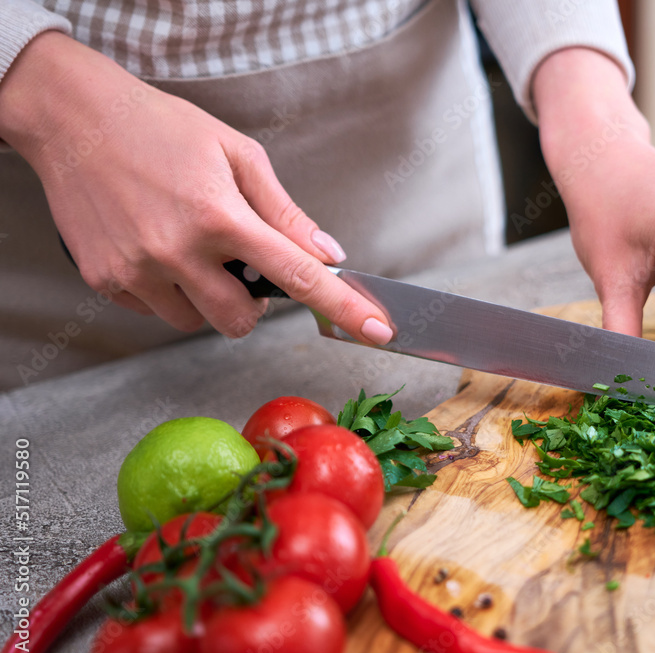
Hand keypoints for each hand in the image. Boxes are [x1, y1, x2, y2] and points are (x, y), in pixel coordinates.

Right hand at [0, 32, 393, 344]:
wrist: (75, 118)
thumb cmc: (160, 128)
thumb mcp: (236, 154)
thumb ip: (285, 211)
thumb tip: (327, 253)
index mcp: (220, 216)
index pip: (296, 276)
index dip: (342, 308)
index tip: (378, 332)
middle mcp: (177, 251)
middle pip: (239, 321)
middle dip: (250, 304)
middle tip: (238, 265)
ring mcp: (137, 270)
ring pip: (195, 323)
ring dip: (207, 299)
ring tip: (189, 248)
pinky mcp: (106, 280)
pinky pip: (155, 311)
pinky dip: (167, 292)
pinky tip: (156, 247)